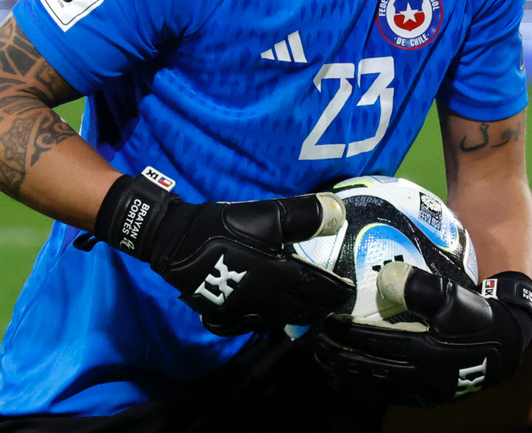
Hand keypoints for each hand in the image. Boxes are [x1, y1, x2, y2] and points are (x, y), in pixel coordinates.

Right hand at [82, 174, 352, 335]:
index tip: (346, 293)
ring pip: (272, 322)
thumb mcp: (269, 214)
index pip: (318, 291)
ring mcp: (239, 309)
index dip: (335, 294)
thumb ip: (304, 216)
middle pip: (298, 313)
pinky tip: (259, 314)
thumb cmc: (225, 225)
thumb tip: (338, 214)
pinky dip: (256, 322)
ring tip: (298, 309)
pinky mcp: (218, 312)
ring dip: (289, 318)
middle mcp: (264, 298)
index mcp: (280, 275)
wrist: (176, 239)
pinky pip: (242, 325)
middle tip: (326, 304)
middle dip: (316, 310)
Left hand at [312, 263, 531, 407]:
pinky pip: (388, 395)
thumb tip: (391, 274)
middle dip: (338, 356)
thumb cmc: (480, 315)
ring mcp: (423, 391)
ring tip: (324, 362)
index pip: (377, 342)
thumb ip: (424, 288)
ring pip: (375, 385)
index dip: (348, 333)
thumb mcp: (456, 297)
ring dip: (346, 375)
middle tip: (314, 343)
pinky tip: (351, 378)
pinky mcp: (427, 398)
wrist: (508, 345)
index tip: (325, 319)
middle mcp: (421, 377)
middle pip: (369, 368)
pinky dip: (365, 386)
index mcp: (427, 351)